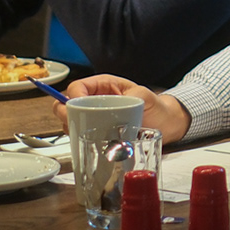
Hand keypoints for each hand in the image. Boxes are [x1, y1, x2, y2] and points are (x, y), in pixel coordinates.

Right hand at [59, 75, 192, 142]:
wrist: (164, 124)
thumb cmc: (155, 106)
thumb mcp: (146, 97)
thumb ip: (135, 96)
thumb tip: (122, 102)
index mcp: (103, 86)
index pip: (77, 87)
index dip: (72, 97)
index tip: (77, 109)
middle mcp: (94, 101)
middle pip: (66, 105)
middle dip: (66, 115)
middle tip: (77, 125)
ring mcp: (93, 117)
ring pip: (69, 121)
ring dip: (73, 128)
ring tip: (86, 135)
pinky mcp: (96, 132)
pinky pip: (79, 134)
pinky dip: (79, 139)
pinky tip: (89, 144)